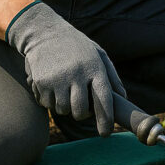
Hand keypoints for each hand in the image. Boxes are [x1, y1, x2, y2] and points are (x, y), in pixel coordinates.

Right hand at [6, 1, 125, 135]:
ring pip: (63, 110)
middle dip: (81, 115)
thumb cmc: (76, 46)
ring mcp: (57, 79)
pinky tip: (51, 85)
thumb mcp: (98, 54)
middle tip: (81, 107)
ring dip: (64, 106)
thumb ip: (111, 76)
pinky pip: (47, 104)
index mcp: (94, 67)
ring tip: (65, 90)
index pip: (104, 99)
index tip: (105, 133)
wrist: (44, 32)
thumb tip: (123, 97)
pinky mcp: (41, 82)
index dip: (106, 119)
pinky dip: (49, 101)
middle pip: (81, 112)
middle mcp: (76, 74)